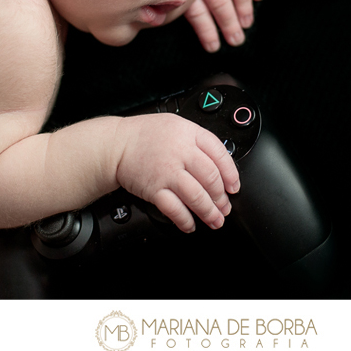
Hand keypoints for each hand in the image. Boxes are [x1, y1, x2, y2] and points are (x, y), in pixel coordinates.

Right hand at [114, 113, 239, 232]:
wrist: (116, 145)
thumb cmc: (145, 135)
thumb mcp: (177, 125)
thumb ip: (198, 141)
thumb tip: (220, 165)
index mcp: (189, 133)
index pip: (220, 154)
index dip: (231, 174)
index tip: (233, 187)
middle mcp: (180, 152)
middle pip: (211, 179)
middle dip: (221, 198)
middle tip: (225, 207)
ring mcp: (167, 172)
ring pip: (197, 197)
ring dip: (209, 212)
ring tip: (215, 220)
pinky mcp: (154, 189)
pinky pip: (175, 209)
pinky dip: (185, 220)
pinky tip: (190, 224)